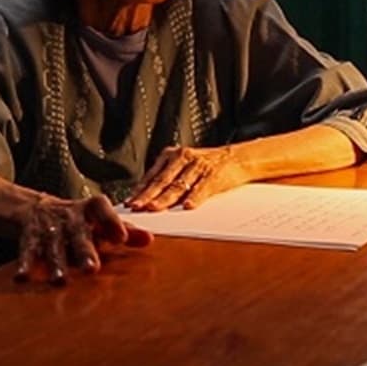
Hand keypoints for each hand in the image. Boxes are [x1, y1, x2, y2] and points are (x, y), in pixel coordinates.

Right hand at [14, 194, 152, 284]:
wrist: (37, 210)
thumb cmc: (81, 222)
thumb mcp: (101, 223)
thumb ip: (125, 232)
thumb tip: (150, 240)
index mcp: (92, 209)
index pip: (103, 210)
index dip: (112, 222)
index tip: (121, 238)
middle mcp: (70, 216)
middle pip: (78, 233)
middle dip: (84, 251)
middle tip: (91, 269)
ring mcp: (49, 226)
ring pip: (53, 245)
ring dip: (55, 263)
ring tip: (59, 281)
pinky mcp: (29, 235)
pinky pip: (27, 250)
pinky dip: (25, 263)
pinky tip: (23, 277)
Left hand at [127, 145, 249, 211]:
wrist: (237, 158)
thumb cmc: (208, 167)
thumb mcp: (184, 167)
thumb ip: (168, 179)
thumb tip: (146, 199)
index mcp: (172, 156)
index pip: (152, 176)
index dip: (140, 190)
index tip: (129, 203)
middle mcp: (183, 157)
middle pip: (162, 180)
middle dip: (147, 196)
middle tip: (137, 207)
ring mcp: (199, 165)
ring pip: (178, 185)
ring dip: (165, 198)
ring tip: (155, 208)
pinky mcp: (214, 174)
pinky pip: (202, 187)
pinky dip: (195, 197)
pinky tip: (188, 206)